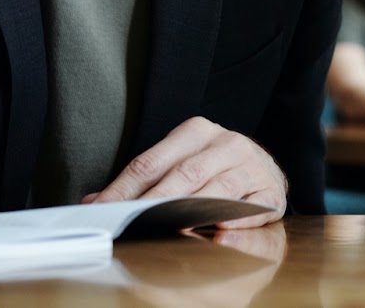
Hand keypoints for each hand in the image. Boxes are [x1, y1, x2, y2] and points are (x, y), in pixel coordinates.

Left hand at [87, 117, 286, 227]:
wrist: (264, 168)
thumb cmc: (213, 167)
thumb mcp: (179, 163)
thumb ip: (142, 181)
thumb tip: (94, 202)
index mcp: (196, 131)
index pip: (152, 161)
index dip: (125, 188)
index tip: (103, 210)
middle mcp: (225, 143)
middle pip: (184, 175)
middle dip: (155, 201)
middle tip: (133, 222)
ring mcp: (250, 165)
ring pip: (219, 189)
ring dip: (196, 210)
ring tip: (173, 226)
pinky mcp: (270, 189)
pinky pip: (254, 207)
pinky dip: (238, 220)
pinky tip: (222, 231)